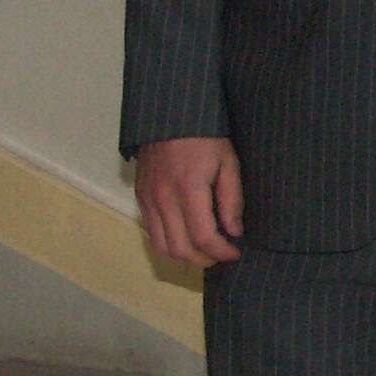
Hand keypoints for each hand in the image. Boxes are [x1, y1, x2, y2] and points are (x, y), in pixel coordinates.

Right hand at [133, 137, 243, 268]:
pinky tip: (185, 237)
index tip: (235, 252)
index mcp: (188, 189)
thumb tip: (233, 232)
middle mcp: (163, 199)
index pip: (203, 237)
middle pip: (180, 249)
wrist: (170, 116)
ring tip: (204, 252)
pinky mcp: (140, 197)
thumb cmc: (206, 137)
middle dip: (204, 260)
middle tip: (221, 255)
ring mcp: (148, 199)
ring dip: (184, 256)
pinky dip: (169, 243)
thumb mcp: (228, 162)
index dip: (221, 252)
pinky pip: (151, 232)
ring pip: (162, 246)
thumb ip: (231, 199)